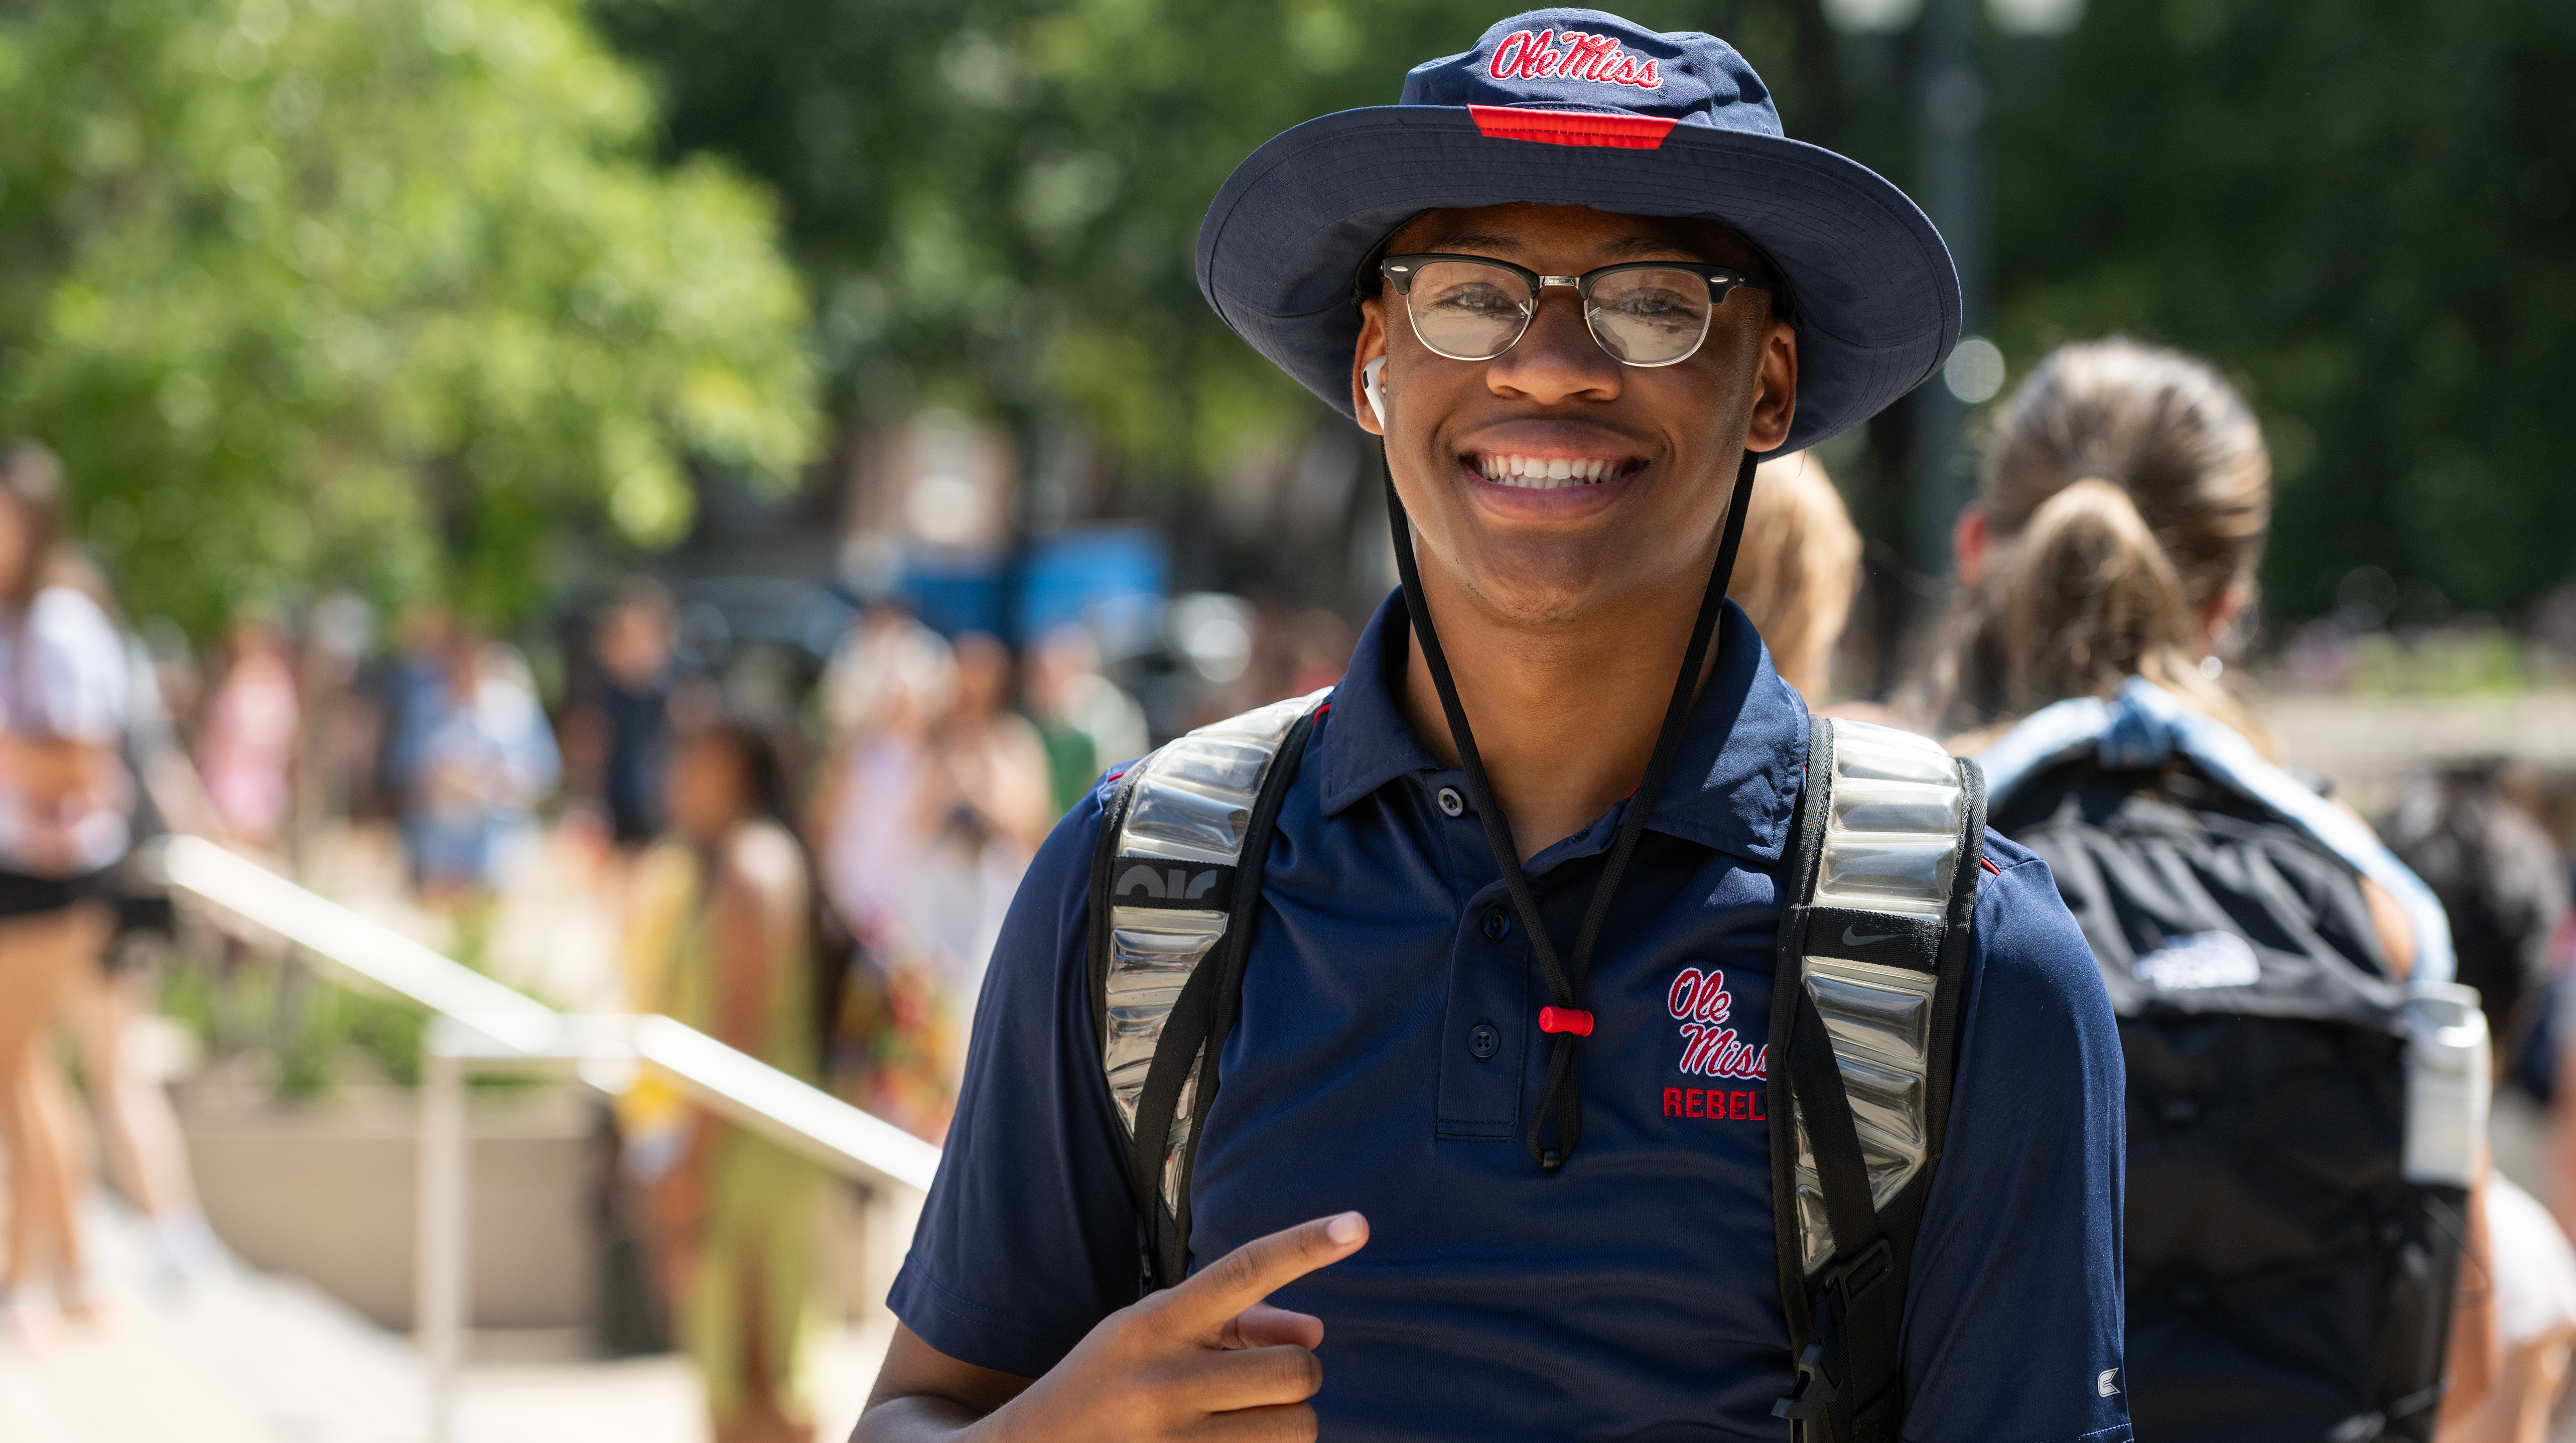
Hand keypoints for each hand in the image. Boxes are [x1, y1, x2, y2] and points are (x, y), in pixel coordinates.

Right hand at [983, 1211, 1368, 1442]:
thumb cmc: (1106, 1384)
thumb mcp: (1152, 1332)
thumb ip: (1237, 1322)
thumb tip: (1317, 1333)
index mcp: (1154, 1324)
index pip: (1242, 1271)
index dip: (1305, 1245)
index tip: (1359, 1224)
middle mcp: (1165, 1381)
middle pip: (1297, 1370)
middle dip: (1292, 1377)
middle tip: (1254, 1385)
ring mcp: (1175, 1442)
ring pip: (1298, 1426)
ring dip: (1285, 1423)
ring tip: (1237, 1422)